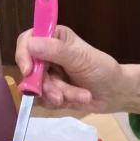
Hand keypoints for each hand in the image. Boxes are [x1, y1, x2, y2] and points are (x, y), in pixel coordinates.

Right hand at [15, 26, 139, 115]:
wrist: (115, 93)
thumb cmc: (103, 70)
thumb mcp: (81, 58)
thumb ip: (56, 50)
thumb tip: (31, 44)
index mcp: (54, 38)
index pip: (27, 40)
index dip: (24, 55)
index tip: (28, 72)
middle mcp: (47, 54)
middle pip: (30, 69)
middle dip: (47, 86)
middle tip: (61, 96)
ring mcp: (48, 74)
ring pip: (37, 88)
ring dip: (60, 95)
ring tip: (82, 96)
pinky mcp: (51, 91)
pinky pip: (44, 100)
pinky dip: (61, 103)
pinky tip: (78, 99)